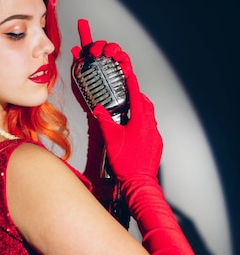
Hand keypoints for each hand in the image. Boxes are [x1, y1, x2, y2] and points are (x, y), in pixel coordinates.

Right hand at [72, 19, 162, 183]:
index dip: (132, 82)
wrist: (140, 182)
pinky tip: (132, 129)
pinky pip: (149, 127)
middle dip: (136, 95)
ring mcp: (155, 135)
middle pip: (145, 104)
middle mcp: (150, 125)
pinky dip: (141, 123)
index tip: (130, 72)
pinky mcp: (156, 144)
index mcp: (140, 120)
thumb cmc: (127, 163)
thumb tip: (98, 109)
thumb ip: (104, 121)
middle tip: (127, 90)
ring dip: (139, 110)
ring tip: (128, 110)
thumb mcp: (111, 138)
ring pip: (148, 116)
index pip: (136, 95)